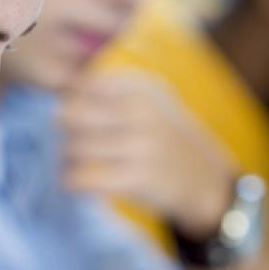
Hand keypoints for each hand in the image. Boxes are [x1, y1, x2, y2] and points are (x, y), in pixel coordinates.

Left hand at [57, 70, 236, 237]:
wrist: (205, 180)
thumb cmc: (165, 138)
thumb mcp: (149, 100)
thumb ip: (110, 90)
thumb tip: (63, 91)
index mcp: (141, 88)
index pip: (83, 86)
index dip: (72, 104)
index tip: (80, 121)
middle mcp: (141, 111)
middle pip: (71, 114)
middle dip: (65, 131)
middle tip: (73, 142)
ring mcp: (141, 145)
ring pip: (73, 147)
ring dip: (67, 160)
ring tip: (78, 165)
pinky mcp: (138, 178)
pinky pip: (83, 177)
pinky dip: (72, 182)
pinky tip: (78, 183)